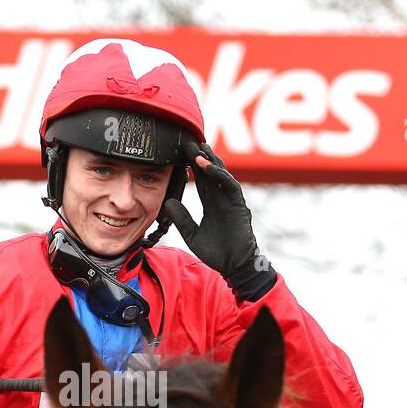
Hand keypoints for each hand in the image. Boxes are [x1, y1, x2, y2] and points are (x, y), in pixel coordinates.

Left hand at [163, 142, 275, 301]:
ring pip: (221, 174)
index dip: (191, 166)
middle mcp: (221, 198)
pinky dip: (218, 174)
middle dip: (200, 157)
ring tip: (198, 148)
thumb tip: (168, 202)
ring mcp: (231, 200)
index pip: (201, 180)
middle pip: (210, 172)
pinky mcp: (238, 205)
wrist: (234, 266)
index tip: (179, 154)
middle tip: (187, 142)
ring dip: (210, 160)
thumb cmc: (217, 252)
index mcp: (211, 203)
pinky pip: (229, 185)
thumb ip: (182, 218)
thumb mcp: (192, 234)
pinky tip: (207, 165)